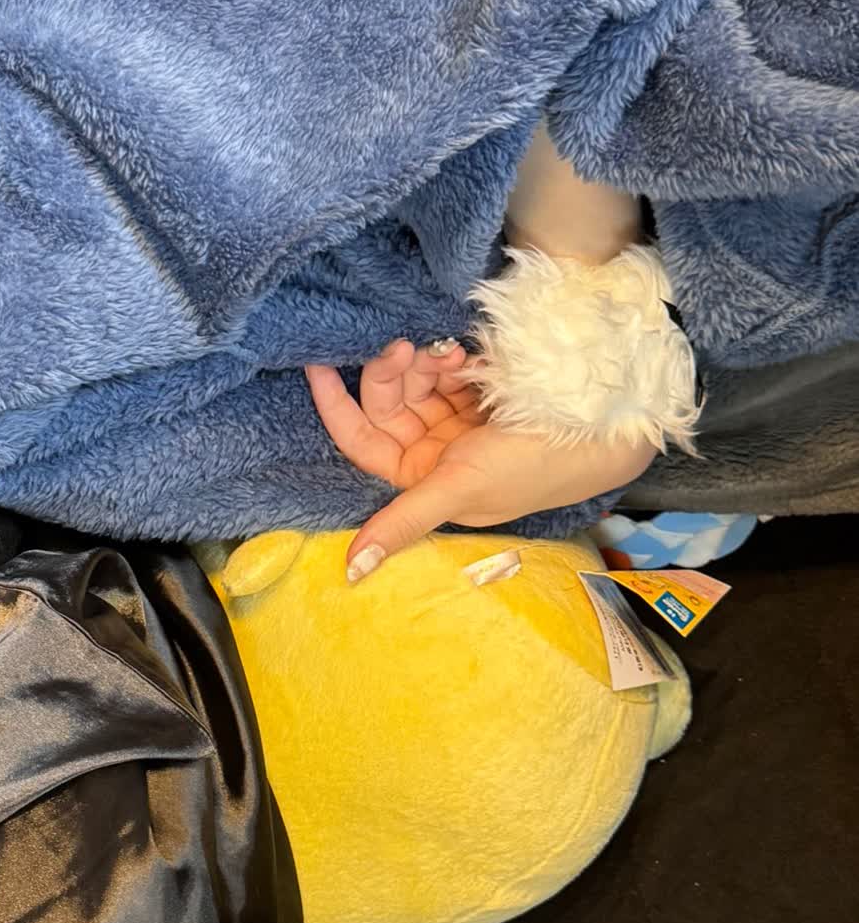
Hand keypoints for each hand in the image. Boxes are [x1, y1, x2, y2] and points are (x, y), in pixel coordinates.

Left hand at [305, 340, 658, 578]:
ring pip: (415, 382)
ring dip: (425, 363)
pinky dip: (449, 360)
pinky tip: (467, 355)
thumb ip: (403, 523)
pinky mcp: (481, 394)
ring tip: (452, 355)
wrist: (603, 426)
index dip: (336, 406)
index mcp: (422, 480)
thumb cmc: (531, 463)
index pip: (361, 440)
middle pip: (387, 403)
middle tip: (409, 349)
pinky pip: (445, 370)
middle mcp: (434, 452)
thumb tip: (351, 572)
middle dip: (394, 375)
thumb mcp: (460, 489)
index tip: (318, 365)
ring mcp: (458, 420)